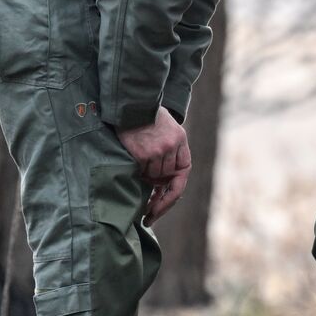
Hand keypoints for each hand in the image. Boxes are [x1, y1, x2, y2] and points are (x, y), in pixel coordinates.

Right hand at [116, 109, 190, 225]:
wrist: (134, 104)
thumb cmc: (150, 120)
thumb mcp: (169, 132)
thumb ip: (172, 155)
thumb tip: (164, 185)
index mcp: (181, 143)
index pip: (181, 178)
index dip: (171, 198)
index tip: (160, 211)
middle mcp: (172, 148)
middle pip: (165, 179)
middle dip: (156, 191)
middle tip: (148, 210)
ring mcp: (157, 152)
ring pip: (152, 177)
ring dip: (146, 175)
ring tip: (141, 160)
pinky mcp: (142, 154)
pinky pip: (141, 172)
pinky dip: (137, 169)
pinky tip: (135, 158)